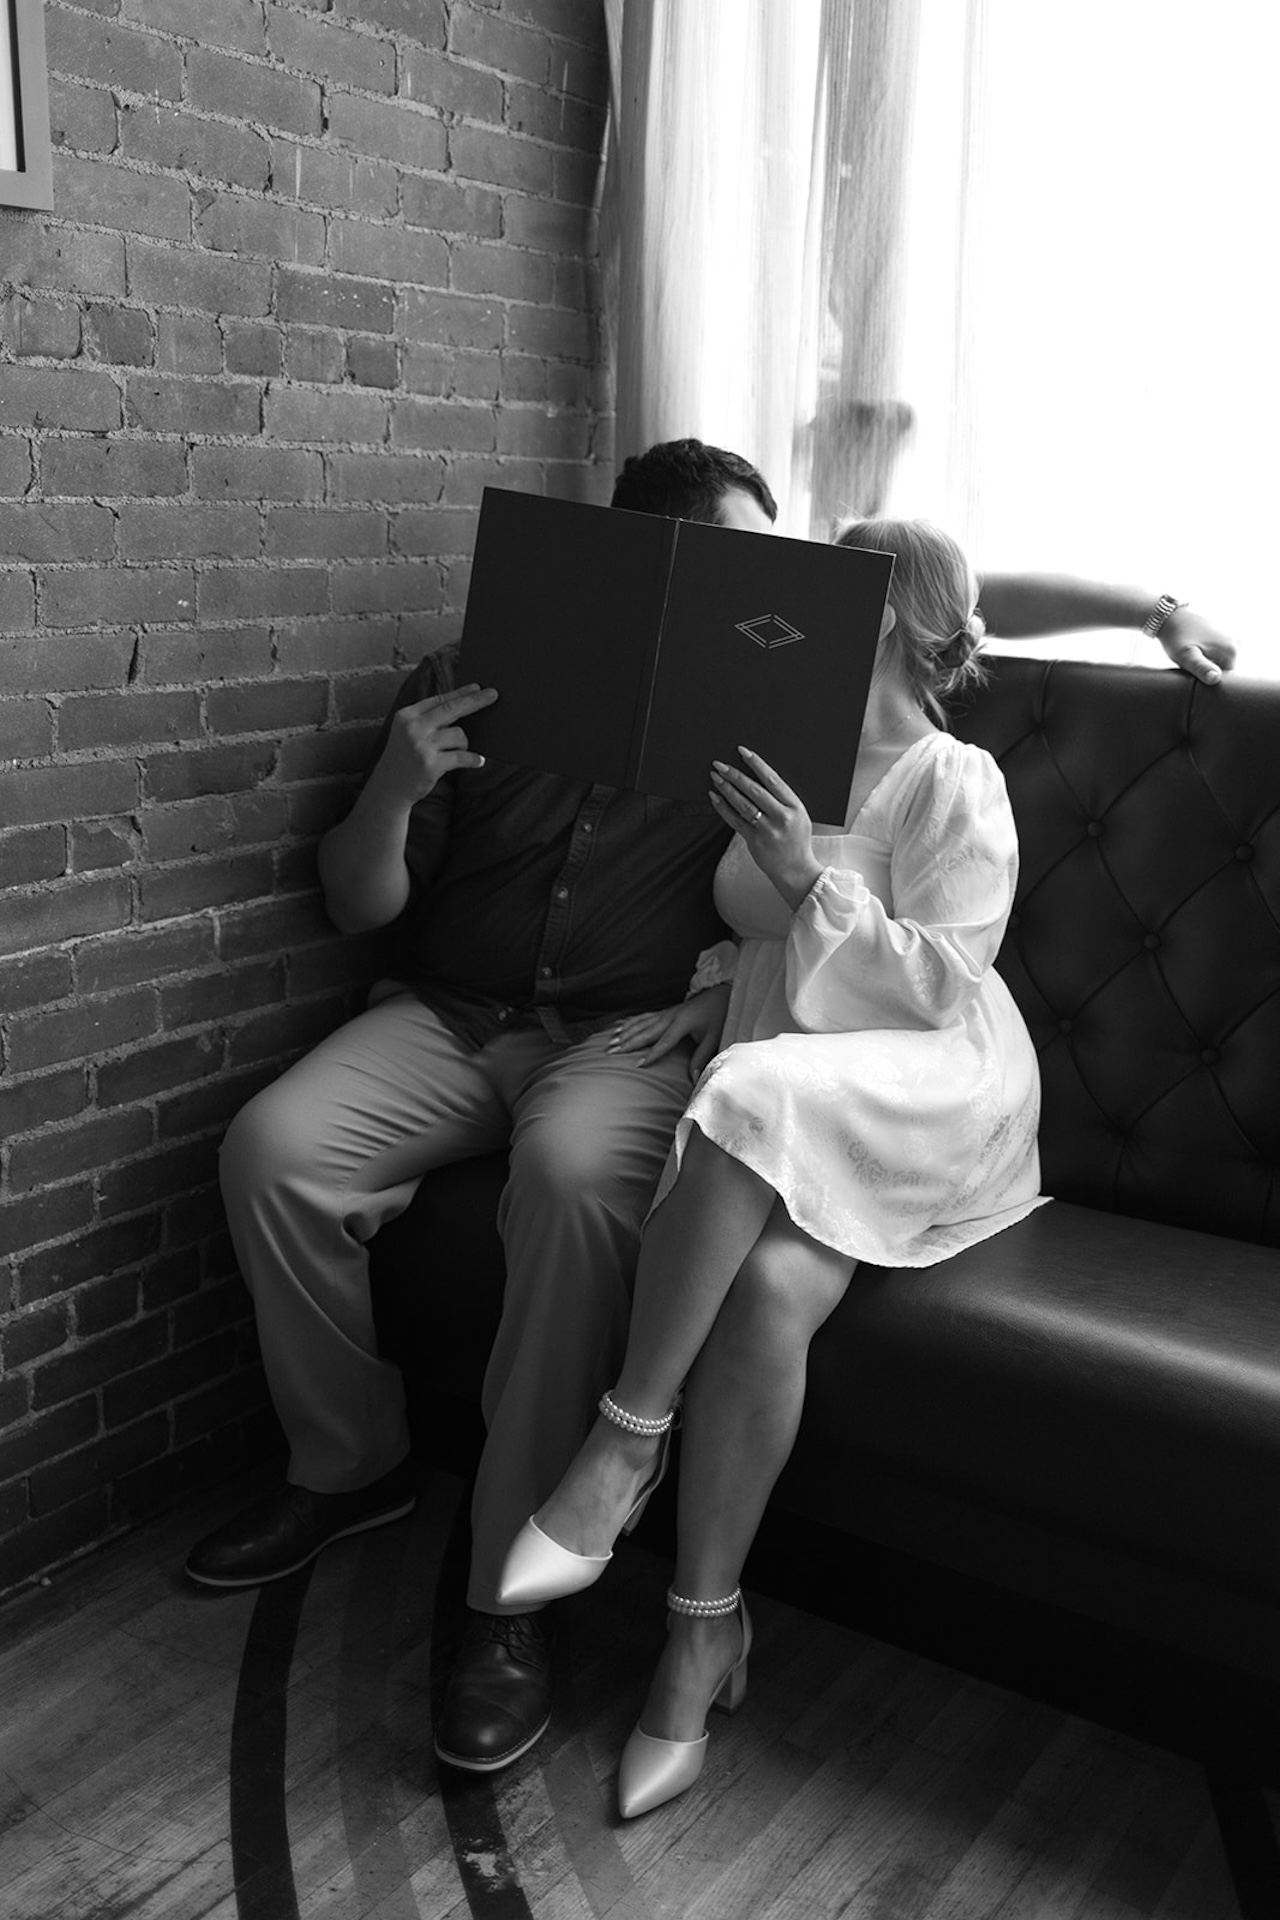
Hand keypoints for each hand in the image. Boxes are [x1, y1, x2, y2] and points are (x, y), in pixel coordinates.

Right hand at [370, 683, 497, 808]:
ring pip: (458, 734)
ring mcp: (422, 745)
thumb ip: (428, 719)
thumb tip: (461, 706)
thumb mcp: (408, 732)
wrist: (389, 787)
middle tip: (493, 694)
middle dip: (475, 701)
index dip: (460, 693)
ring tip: (457, 752)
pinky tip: (479, 761)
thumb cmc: (404, 757)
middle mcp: (413, 727)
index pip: (439, 700)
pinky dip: (473, 759)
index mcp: (407, 715)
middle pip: (451, 709)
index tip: (477, 687)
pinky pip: (462, 756)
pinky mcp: (431, 764)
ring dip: (464, 743)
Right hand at [607, 983, 730, 1078]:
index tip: (637, 1065)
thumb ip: (701, 1057)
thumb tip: (693, 1078)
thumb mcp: (713, 1038)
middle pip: (645, 1032)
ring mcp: (665, 1013)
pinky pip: (643, 1017)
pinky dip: (630, 1022)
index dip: (651, 1054)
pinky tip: (619, 1027)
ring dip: (625, 1033)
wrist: (719, 994)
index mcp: (682, 1023)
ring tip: (611, 1042)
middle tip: (611, 1052)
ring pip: (641, 1023)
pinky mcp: (665, 1011)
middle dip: (627, 1043)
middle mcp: (670, 1017)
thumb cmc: (717, 1016)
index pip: (664, 1043)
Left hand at [710, 748, 822, 910]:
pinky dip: (723, 808)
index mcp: (795, 806)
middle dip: (735, 775)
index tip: (743, 751)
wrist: (796, 870)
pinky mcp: (754, 841)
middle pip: (754, 790)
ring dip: (726, 789)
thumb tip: (760, 776)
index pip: (773, 779)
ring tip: (715, 777)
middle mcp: (782, 817)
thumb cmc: (797, 840)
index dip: (756, 763)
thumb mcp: (799, 816)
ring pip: (742, 804)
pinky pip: (735, 821)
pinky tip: (715, 797)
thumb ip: (783, 798)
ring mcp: (767, 830)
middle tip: (720, 764)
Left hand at [1157, 608, 1235, 685]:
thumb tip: (1215, 679)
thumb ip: (1201, 668)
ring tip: (1193, 660)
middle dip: (1209, 674)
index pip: (1228, 680)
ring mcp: (1230, 640)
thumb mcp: (1186, 656)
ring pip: (1220, 664)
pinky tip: (1196, 654)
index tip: (1196, 678)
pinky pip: (1217, 656)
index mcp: (1232, 651)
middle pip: (1225, 672)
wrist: (1170, 618)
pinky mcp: (1223, 638)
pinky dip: (1207, 658)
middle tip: (1191, 669)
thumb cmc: (1176, 638)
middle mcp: (1236, 644)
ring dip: (1207, 667)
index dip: (1211, 684)